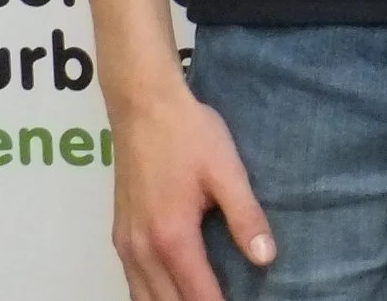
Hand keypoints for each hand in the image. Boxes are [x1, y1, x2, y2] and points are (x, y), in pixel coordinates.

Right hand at [110, 87, 272, 300]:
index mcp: (172, 237)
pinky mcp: (120, 233)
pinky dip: (151, 295)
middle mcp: (141, 249)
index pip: (197, 294)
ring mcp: (125, 243)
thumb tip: (266, 258)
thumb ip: (246, 216)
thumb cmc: (188, 134)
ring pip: (143, 297)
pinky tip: (171, 293)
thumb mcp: (227, 171)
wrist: (143, 105)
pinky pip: (132, 281)